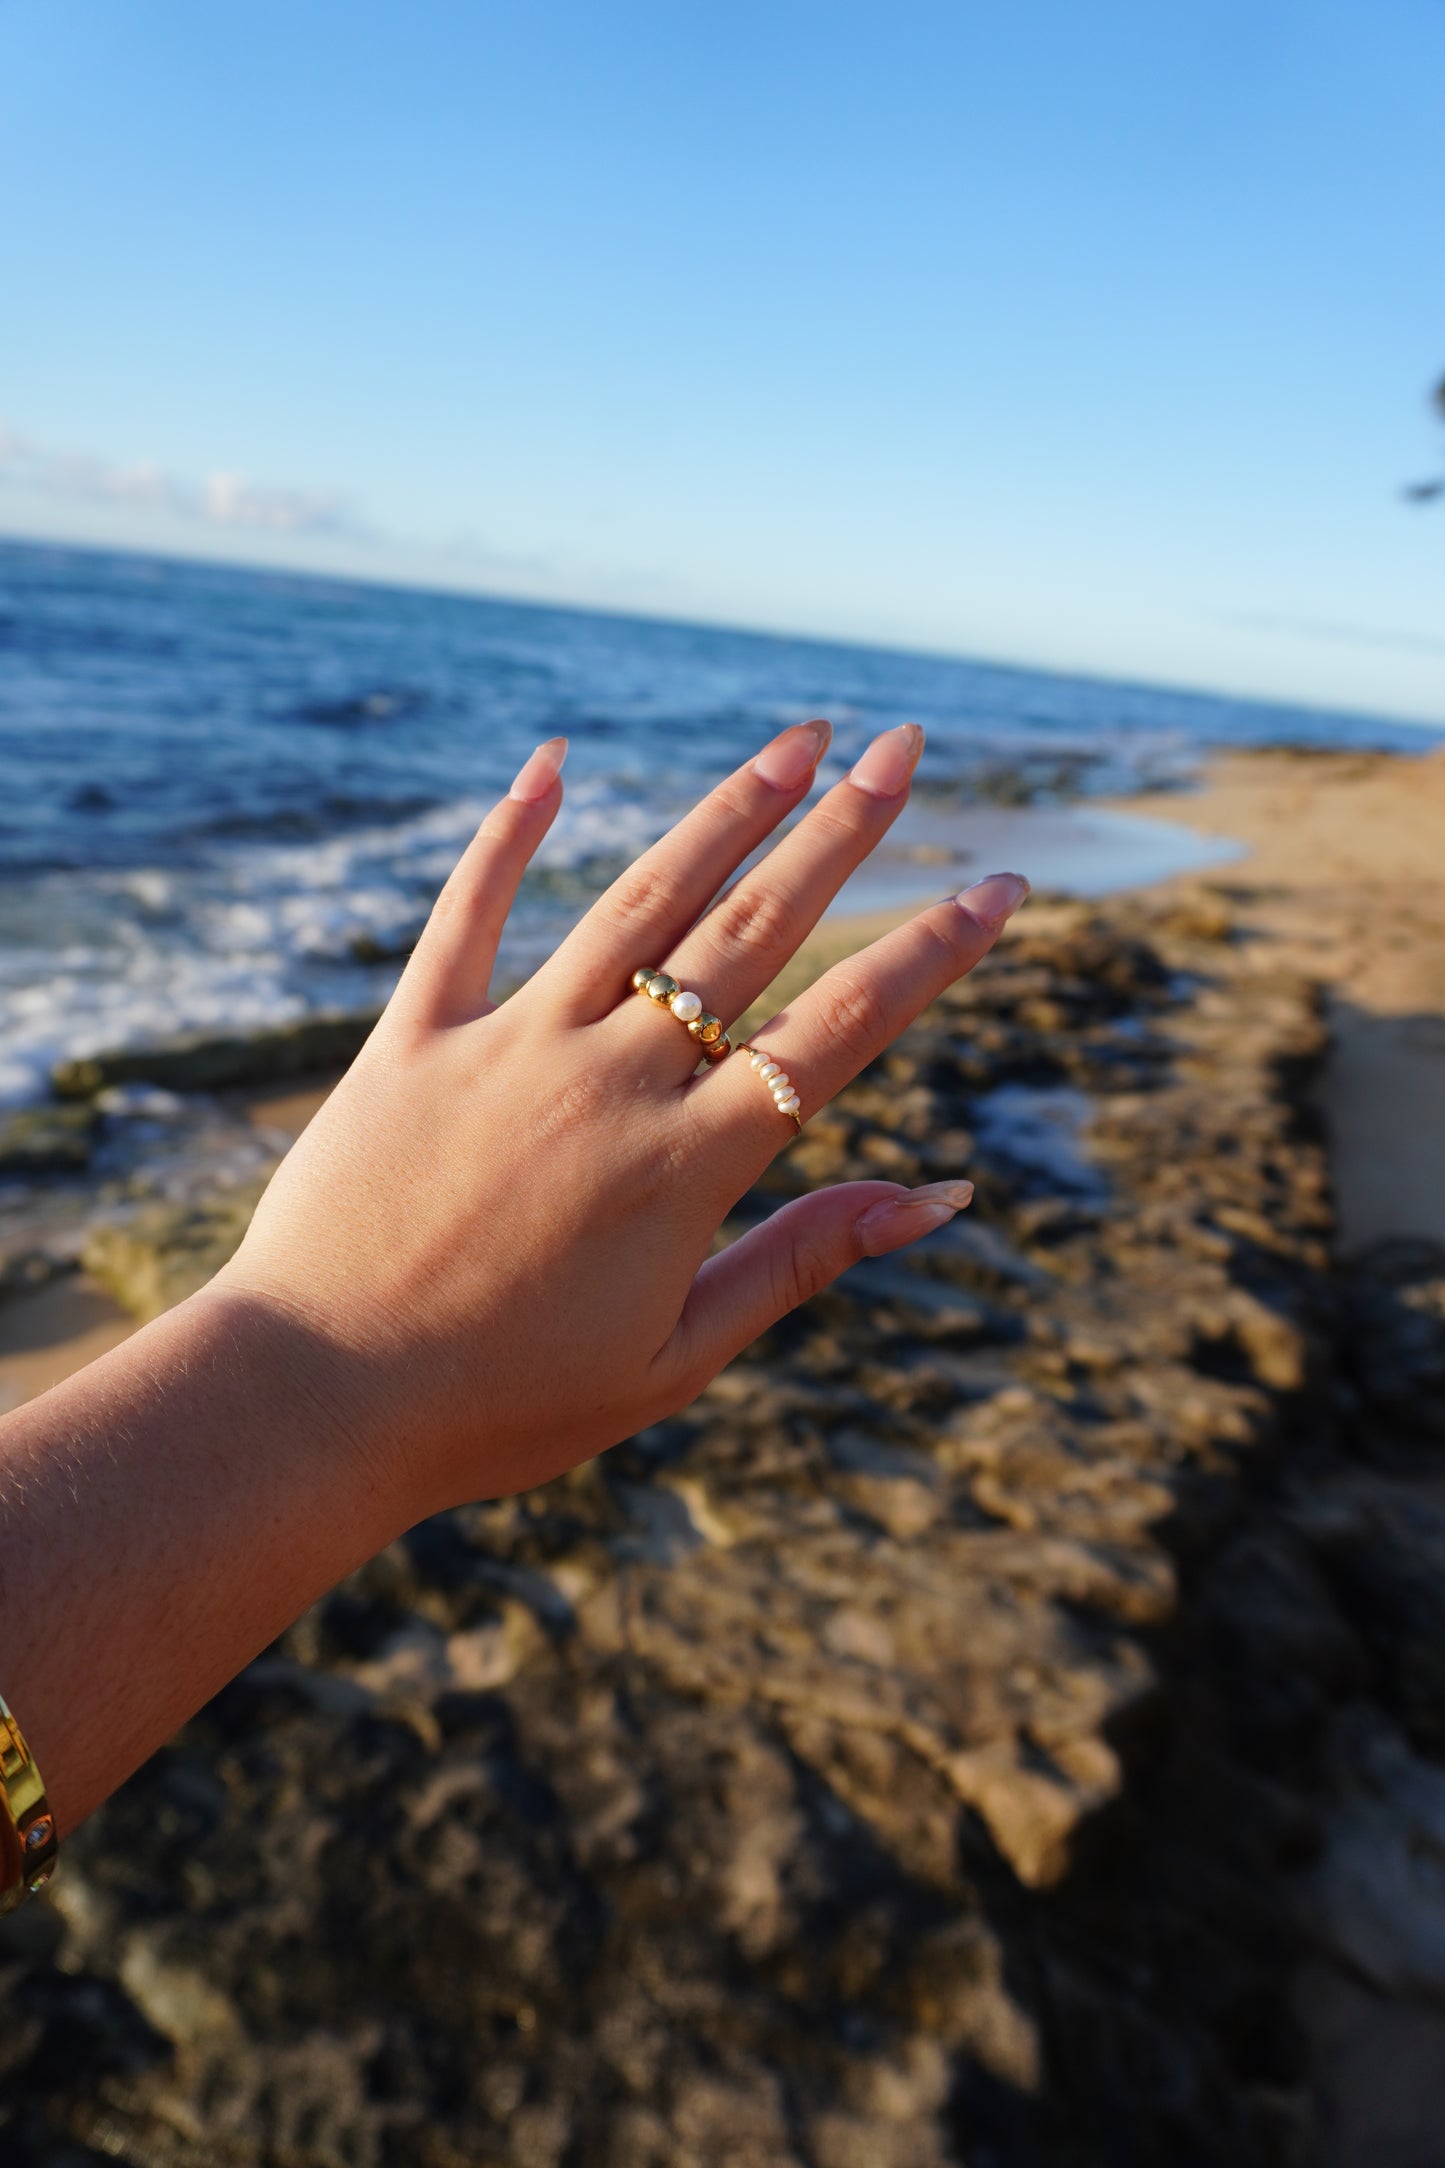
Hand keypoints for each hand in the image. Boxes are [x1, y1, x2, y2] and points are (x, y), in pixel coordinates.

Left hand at [221, 719, 1028, 1518]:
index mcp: (685, 1167)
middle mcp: (609, 1083)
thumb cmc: (504, 1404)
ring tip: (794, 741)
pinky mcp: (413, 1038)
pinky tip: (552, 762)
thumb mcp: (677, 1357)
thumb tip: (939, 1194)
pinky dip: (511, 834)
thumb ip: (803, 1259)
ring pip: (637, 902)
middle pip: (750, 932)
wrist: (315, 1404)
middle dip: (840, 832)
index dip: (929, 953)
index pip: (838, 1033)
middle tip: (903, 745)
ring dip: (724, 812)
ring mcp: (508, 1047)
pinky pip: (469, 914)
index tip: (1000, 884)